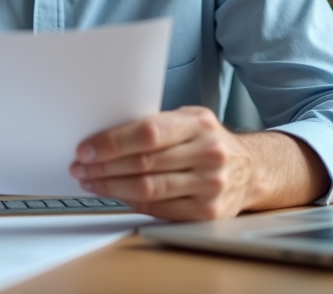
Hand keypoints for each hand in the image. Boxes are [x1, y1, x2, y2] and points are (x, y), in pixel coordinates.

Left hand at [70, 106, 329, 221]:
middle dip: (104, 166)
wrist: (251, 169)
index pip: (149, 133)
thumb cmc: (209, 141)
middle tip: (80, 166)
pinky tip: (117, 195)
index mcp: (199, 123)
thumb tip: (106, 135)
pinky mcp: (208, 212)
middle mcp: (208, 153)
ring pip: (148, 189)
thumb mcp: (190, 119)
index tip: (86, 148)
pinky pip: (159, 209)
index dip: (113, 142)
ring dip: (111, 187)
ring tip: (91, 181)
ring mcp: (210, 185)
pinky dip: (132, 202)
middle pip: (144, 163)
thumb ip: (157, 124)